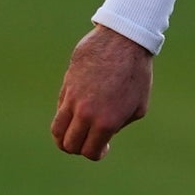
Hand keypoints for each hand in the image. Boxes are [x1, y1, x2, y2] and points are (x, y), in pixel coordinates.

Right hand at [53, 24, 154, 160]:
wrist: (123, 41)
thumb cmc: (136, 74)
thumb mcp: (137, 107)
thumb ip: (118, 125)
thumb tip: (103, 134)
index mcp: (106, 122)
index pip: (90, 152)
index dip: (97, 154)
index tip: (102, 148)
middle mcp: (86, 114)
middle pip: (70, 145)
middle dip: (79, 148)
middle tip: (89, 141)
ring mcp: (72, 99)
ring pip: (57, 131)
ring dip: (64, 138)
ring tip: (74, 133)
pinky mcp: (66, 85)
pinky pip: (60, 109)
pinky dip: (66, 116)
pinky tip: (79, 109)